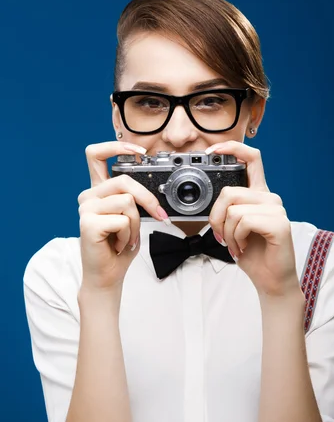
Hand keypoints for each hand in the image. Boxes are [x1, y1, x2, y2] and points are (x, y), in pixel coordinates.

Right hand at [78, 141, 168, 290]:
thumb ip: (134, 199)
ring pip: (127, 202)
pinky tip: (118, 244)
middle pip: (124, 180)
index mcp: (98, 191)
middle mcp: (89, 196)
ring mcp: (86, 209)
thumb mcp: (131, 217)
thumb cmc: (119, 247)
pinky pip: (123, 220)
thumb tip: (153, 190)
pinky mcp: (88, 224)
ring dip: (137, 224)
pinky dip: (129, 235)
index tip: (140, 151)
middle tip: (160, 216)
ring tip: (126, 237)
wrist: (107, 275)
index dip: (117, 146)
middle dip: (148, 199)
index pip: (97, 154)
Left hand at [208, 140, 299, 296]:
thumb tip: (211, 205)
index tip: (212, 151)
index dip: (232, 148)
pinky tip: (243, 248)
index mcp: (259, 195)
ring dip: (226, 233)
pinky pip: (243, 222)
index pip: (252, 158)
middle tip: (221, 236)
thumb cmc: (253, 254)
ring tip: (235, 245)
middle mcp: (270, 198)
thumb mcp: (233, 228)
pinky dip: (236, 238)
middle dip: (216, 218)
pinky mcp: (279, 224)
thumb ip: (227, 210)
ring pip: (234, 209)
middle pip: (230, 192)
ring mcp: (276, 210)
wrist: (271, 280)